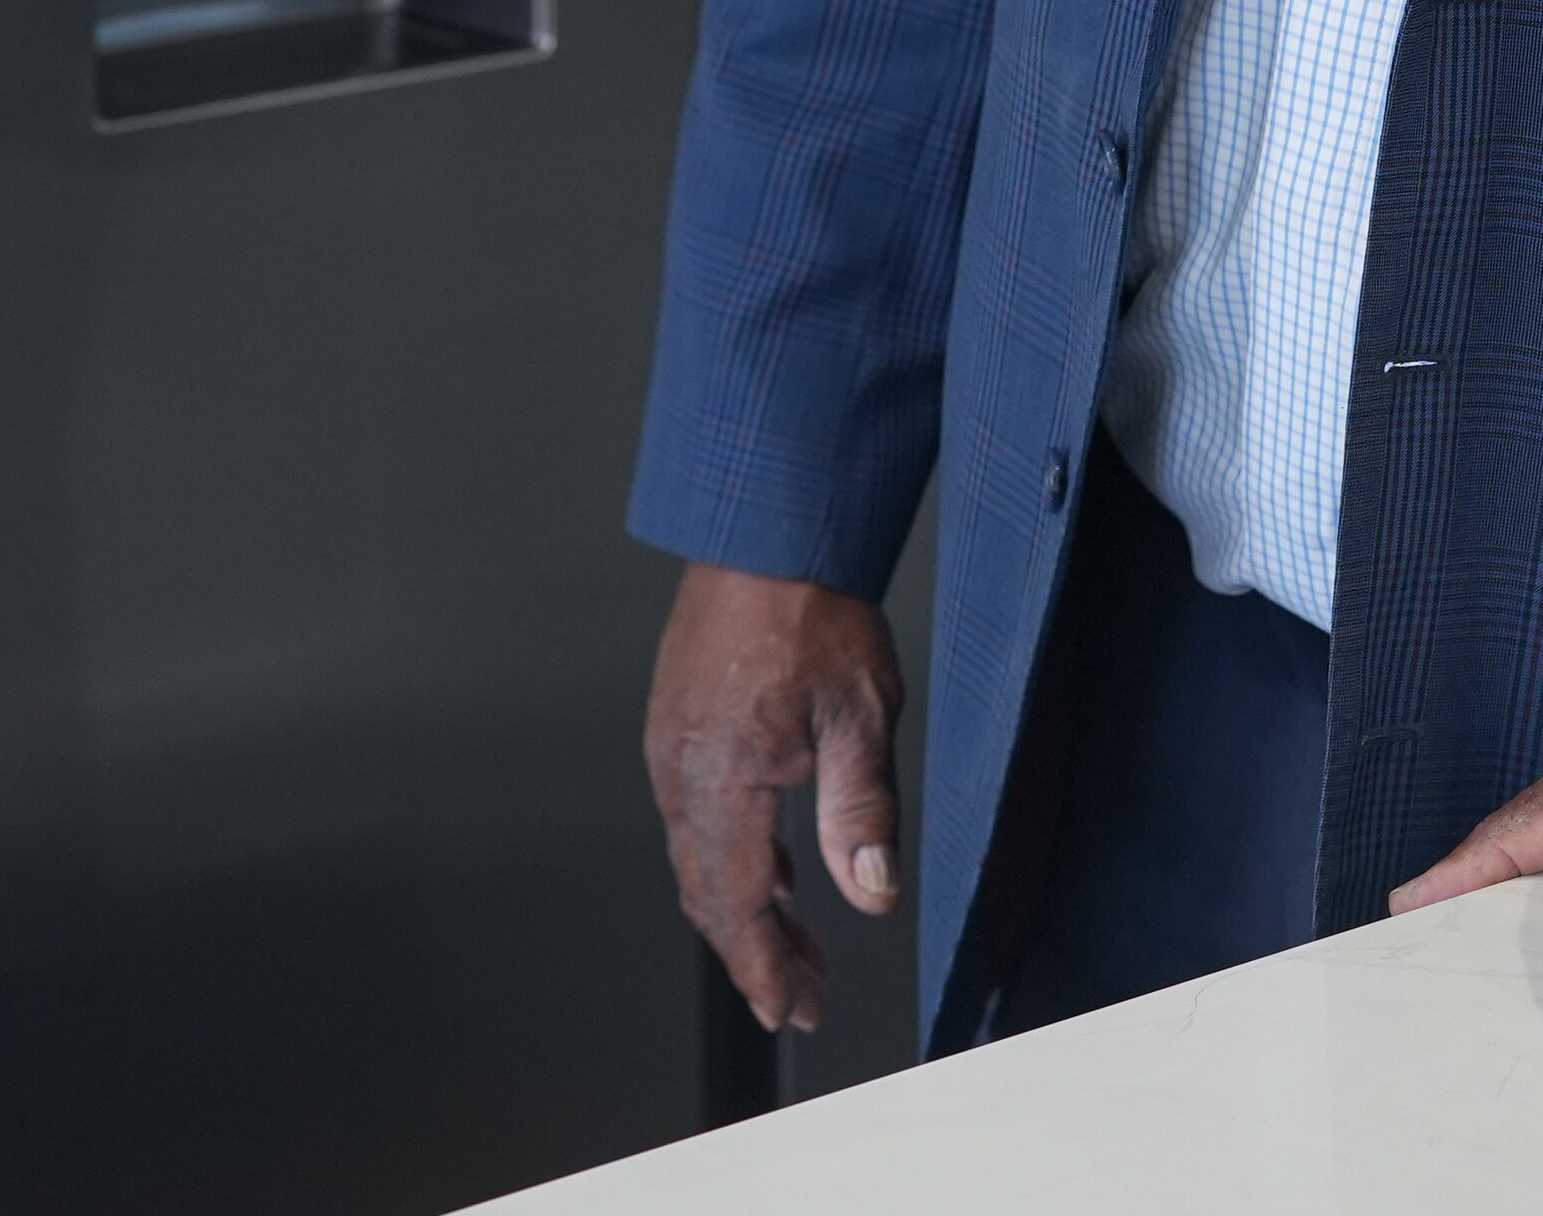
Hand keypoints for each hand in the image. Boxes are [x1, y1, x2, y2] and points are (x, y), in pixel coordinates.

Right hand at [642, 561, 904, 1033]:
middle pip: (708, 892)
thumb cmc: (810, 609)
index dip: (764, 967)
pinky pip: (696, 814)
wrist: (766, 532)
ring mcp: (672, 744)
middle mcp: (680, 768)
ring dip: (746, 907)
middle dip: (757, 952)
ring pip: (699, 856)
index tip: (791, 1010)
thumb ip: (861, 813)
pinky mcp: (679, 722)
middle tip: (801, 994)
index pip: (735, 903)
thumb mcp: (859, 717)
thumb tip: (870, 892)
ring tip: (797, 942)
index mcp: (720, 777)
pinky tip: (777, 866)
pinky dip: (733, 857)